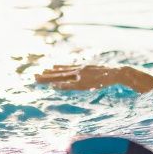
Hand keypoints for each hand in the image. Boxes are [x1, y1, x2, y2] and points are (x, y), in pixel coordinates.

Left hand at [34, 64, 152, 92]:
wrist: (118, 72)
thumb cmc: (111, 73)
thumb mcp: (100, 71)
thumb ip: (93, 72)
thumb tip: (94, 75)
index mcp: (82, 68)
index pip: (66, 68)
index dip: (56, 69)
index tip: (46, 69)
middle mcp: (79, 70)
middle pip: (60, 72)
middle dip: (47, 74)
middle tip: (34, 75)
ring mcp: (80, 75)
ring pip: (61, 77)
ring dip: (48, 78)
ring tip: (37, 78)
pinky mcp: (84, 82)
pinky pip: (70, 84)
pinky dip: (61, 84)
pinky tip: (52, 86)